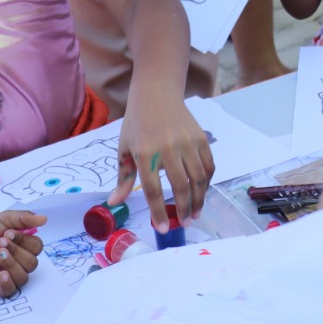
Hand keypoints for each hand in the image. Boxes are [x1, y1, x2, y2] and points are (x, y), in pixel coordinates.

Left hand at [0, 210, 45, 296]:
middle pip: (32, 262)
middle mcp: (21, 261)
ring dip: (11, 263)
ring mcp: (11, 275)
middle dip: (16, 251)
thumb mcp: (4, 219)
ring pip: (24, 276)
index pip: (37, 247)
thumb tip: (45, 219)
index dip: (24, 241)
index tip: (7, 233)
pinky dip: (9, 282)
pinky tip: (1, 274)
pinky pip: (12, 290)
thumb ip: (24, 218)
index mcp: (25, 246)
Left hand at [109, 94, 215, 225]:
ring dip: (198, 199)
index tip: (164, 229)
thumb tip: (114, 202)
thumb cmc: (137, 123)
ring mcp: (188, 143)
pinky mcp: (201, 139)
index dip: (159, 212)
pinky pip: (208, 166)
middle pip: (181, 187)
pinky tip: (201, 192)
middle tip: (184, 224)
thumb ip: (124, 178)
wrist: (157, 94)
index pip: (155, 190)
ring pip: (199, 179)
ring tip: (195, 213)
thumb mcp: (125, 149)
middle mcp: (169, 149)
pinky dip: (207, 182)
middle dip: (184, 210)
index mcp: (146, 154)